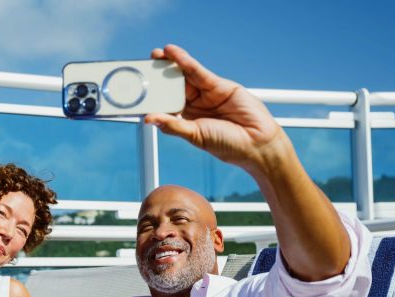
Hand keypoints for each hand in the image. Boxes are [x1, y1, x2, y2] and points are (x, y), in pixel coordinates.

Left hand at [144, 44, 283, 174]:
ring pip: (185, 77)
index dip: (153, 95)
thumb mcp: (195, 135)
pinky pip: (199, 72)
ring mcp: (207, 94)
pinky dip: (185, 61)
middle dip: (158, 76)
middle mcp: (195, 105)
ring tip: (155, 55)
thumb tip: (149, 119)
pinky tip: (173, 53)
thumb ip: (173, 125)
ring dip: (170, 64)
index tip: (138, 89)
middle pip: (173, 87)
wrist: (256, 143)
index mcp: (187, 119)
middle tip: (143, 66)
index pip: (166, 103)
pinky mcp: (219, 85)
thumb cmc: (227, 145)